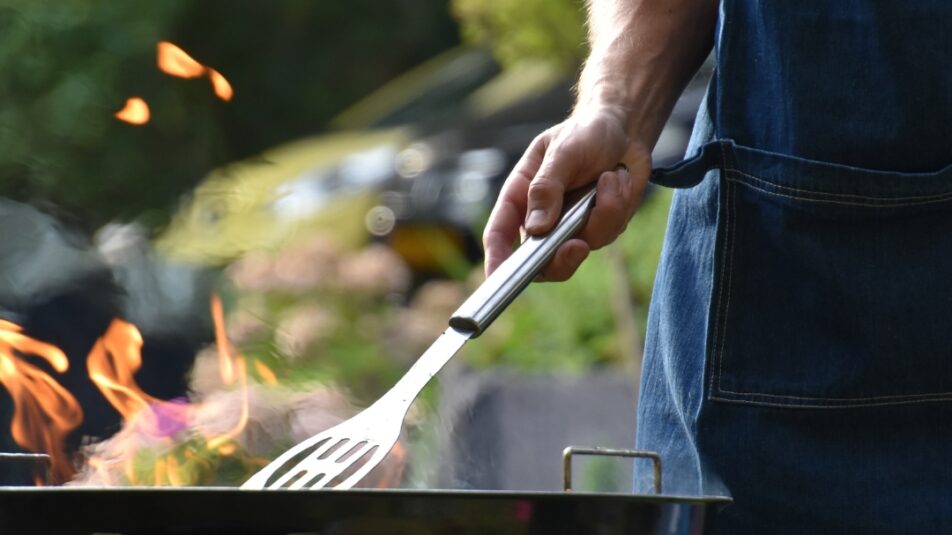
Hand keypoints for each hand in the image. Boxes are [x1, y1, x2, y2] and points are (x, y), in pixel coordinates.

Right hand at [482, 105, 650, 280]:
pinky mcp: (599, 227)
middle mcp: (542, 218)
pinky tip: (618, 180)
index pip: (500, 234)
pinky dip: (618, 206)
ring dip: (603, 213)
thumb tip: (536, 228)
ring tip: (610, 177)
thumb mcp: (562, 151)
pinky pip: (608, 233)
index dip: (496, 260)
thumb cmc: (584, 133)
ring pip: (582, 247)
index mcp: (520, 197)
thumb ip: (547, 187)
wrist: (624, 130)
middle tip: (577, 246)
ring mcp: (571, 227)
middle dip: (560, 259)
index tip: (497, 279)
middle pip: (540, 261)